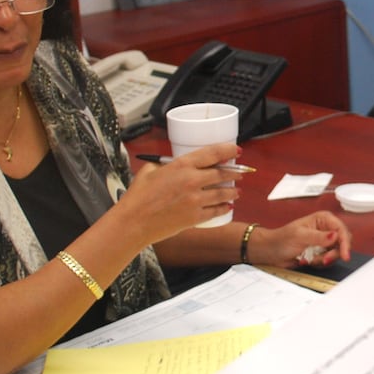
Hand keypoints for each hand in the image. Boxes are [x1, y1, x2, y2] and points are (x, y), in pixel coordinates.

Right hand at [120, 143, 242, 244]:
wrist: (133, 222)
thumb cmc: (137, 197)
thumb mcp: (150, 171)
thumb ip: (166, 165)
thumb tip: (175, 164)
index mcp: (181, 165)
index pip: (213, 153)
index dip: (228, 150)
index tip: (237, 151)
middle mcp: (192, 181)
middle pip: (222, 173)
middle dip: (235, 172)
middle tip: (241, 172)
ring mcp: (195, 200)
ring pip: (223, 193)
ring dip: (233, 191)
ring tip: (237, 191)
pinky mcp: (194, 217)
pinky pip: (215, 211)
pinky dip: (224, 208)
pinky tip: (228, 206)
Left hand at [250, 212, 352, 267]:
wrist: (271, 252)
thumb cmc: (281, 239)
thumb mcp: (300, 236)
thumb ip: (318, 237)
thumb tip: (335, 235)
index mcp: (323, 219)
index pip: (341, 230)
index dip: (345, 243)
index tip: (344, 255)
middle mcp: (326, 229)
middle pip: (343, 242)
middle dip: (333, 253)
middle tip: (323, 260)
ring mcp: (324, 242)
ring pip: (336, 253)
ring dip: (323, 259)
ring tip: (309, 258)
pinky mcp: (321, 253)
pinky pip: (328, 260)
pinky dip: (318, 263)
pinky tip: (306, 259)